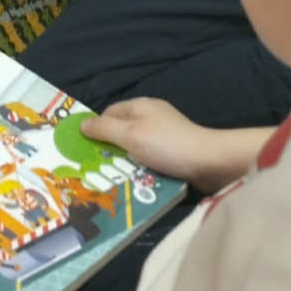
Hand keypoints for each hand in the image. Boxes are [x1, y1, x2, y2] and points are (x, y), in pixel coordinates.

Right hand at [84, 98, 240, 191]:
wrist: (208, 162)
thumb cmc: (166, 145)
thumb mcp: (130, 135)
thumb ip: (104, 129)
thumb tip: (81, 124)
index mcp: (140, 106)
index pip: (109, 112)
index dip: (97, 129)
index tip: (86, 151)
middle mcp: (152, 117)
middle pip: (122, 131)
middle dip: (110, 149)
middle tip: (98, 170)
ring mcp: (164, 136)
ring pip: (135, 148)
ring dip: (126, 163)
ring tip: (115, 180)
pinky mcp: (174, 153)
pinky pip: (150, 159)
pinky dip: (142, 169)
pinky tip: (136, 183)